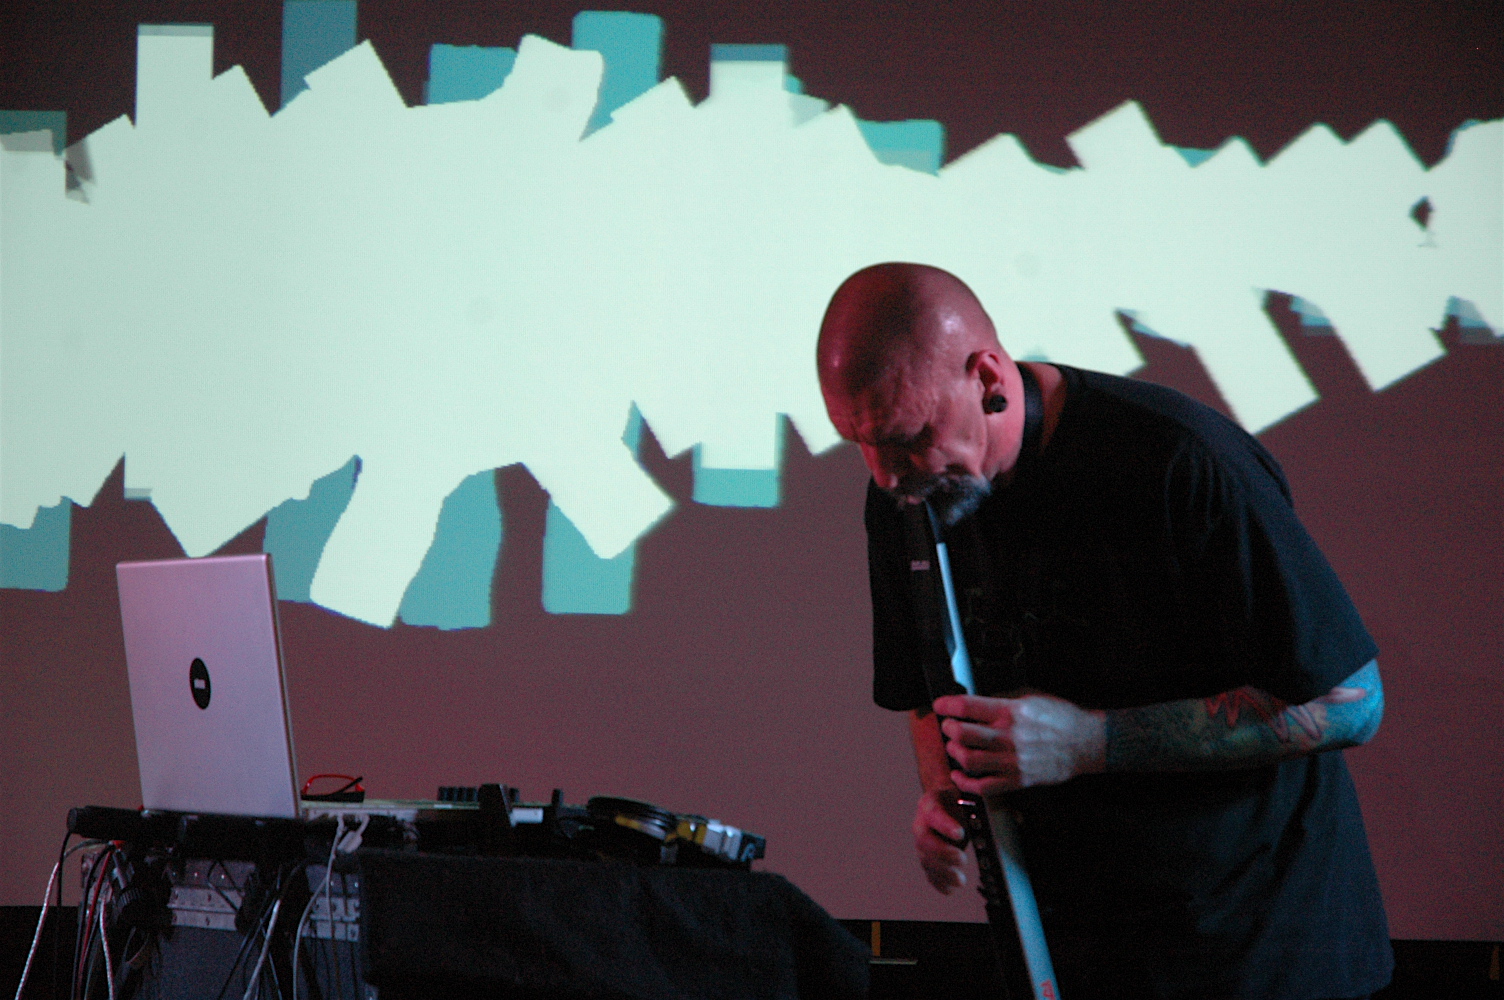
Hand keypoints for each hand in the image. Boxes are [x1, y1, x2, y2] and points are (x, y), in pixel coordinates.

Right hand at [913, 788, 969, 893]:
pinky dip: (939, 882)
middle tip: (962, 859)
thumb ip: (975, 799)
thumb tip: (998, 803)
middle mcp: (922, 823)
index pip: (934, 813)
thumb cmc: (958, 799)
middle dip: (943, 853)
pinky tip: (950, 889)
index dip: (945, 825)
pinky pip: (929, 872)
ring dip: (942, 872)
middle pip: (925, 840)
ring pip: (926, 859)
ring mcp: (923, 842)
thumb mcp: (965, 794)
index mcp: (931, 803)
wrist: (947, 803)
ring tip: (960, 880)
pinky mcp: (927, 857)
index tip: (960, 834)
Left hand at [932, 692, 1105, 795]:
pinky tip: (959, 774)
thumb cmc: (1059, 718)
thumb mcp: (1029, 697)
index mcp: (1012, 712)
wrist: (1086, 743)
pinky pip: (984, 786)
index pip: (969, 706)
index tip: (940, 705)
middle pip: (964, 734)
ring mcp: (1013, 761)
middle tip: (948, 725)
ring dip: (955, 752)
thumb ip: (1000, 701)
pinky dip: (966, 782)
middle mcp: (1010, 737)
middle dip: (949, 728)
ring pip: (970, 760)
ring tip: (954, 746)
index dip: (947, 705)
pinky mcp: (1018, 780)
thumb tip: (973, 702)